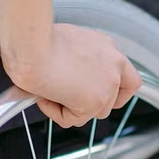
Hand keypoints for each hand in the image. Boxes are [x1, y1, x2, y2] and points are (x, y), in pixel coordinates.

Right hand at [1, 22, 141, 128]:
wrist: (31, 43)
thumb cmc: (38, 38)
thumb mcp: (65, 44)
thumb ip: (77, 62)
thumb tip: (67, 77)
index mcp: (108, 47)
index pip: (127, 77)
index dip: (116, 91)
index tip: (100, 93)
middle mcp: (114, 65)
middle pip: (114, 100)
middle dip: (91, 104)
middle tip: (68, 98)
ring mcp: (108, 85)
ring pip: (93, 112)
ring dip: (70, 107)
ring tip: (49, 91)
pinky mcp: (94, 102)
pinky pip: (72, 119)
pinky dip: (54, 112)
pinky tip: (44, 95)